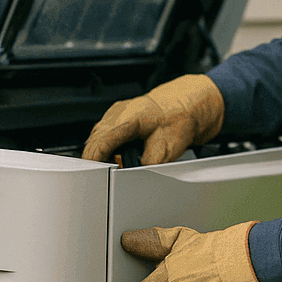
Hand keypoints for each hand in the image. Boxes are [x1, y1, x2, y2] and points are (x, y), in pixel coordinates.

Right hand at [82, 74, 224, 165]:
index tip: (93, 174)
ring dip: (99, 152)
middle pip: (95, 138)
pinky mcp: (118, 115)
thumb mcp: (166, 149)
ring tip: (106, 167)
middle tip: (99, 176)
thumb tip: (133, 175)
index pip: (102, 141)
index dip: (94, 160)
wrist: (187, 105)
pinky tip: (113, 155)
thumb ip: (146, 164)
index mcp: (129, 117)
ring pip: (97, 135)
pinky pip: (104, 132)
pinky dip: (105, 145)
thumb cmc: (179, 120)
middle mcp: (119, 112)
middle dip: (95, 158)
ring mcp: (117, 112)